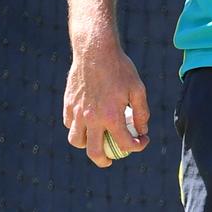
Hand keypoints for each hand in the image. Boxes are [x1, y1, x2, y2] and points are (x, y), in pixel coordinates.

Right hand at [63, 41, 149, 167]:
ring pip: (76, 141)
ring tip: (95, 141)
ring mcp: (78, 112)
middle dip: (105, 160)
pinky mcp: (68, 104)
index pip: (124, 143)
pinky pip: (69, 124)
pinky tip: (86, 122)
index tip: (142, 141)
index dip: (137, 146)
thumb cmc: (120, 68)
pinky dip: (77, 128)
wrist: (95, 50)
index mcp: (111, 116)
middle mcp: (92, 119)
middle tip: (110, 159)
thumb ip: (142, 112)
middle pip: (94, 152)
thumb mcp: (137, 88)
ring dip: (87, 145)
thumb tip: (142, 130)